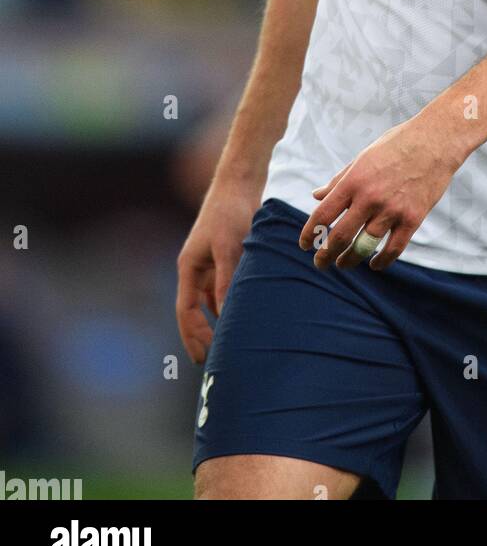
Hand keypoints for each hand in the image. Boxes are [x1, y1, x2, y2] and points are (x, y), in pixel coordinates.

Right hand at [176, 183, 257, 362]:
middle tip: (216, 361)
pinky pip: (222, 289)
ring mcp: (208, 264)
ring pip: (209, 301)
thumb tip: (225, 314)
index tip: (204, 358)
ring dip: (217, 321)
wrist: (240, 184)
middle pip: (194, 312)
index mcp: (189, 268)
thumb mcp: (229, 247)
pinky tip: (242, 316)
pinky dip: (229, 304)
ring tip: (230, 344)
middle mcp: (195, 269)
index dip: (193, 336)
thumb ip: (226, 280)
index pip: (186, 312)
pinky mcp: (224, 258)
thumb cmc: (231, 212)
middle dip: (202, 336)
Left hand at [298, 114, 464, 271]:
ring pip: (364, 247)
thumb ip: (339, 180)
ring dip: (350, 260)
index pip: (323, 214)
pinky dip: (381, 261)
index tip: (304, 245)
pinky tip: (374, 264)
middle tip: (320, 263)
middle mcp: (370, 197)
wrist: (435, 141)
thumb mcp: (363, 157)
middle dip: (325, 255)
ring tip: (343, 264)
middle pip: (340, 237)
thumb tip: (316, 195)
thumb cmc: (396, 145)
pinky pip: (393, 249)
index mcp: (354, 180)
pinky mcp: (413, 219)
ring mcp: (392, 210)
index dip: (309, 233)